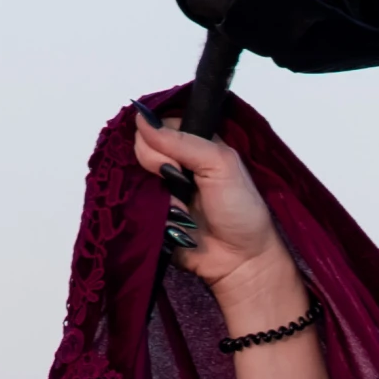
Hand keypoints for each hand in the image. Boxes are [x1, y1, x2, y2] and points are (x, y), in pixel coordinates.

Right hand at [132, 112, 304, 327]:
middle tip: (181, 182)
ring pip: (136, 177)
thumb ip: (182, 140)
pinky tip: (173, 222)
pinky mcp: (154, 216)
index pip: (157, 126)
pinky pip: (136, 207)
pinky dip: (152, 214)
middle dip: (158, 165)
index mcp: (193, 145)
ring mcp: (162, 191)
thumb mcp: (220, 164)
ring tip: (183, 209)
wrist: (242, 261)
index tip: (179, 158)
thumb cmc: (241, 211)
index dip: (159, 137)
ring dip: (158, 194)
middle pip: (142, 149)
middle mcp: (175, 164)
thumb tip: (141, 117)